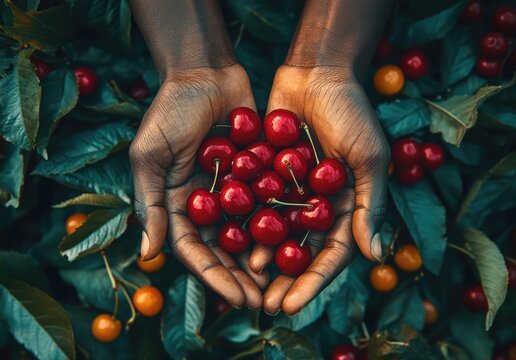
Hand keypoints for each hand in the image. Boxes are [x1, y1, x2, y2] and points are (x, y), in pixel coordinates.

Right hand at [129, 65, 267, 308]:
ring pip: (250, 234)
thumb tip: (148, 256)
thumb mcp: (150, 156)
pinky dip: (280, 224)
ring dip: (264, 260)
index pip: (195, 251)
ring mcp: (233, 191)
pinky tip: (299, 244)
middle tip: (266, 302)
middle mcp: (206, 204)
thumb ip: (149, 203)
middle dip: (243, 278)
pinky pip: (269, 203)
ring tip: (284, 282)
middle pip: (225, 250)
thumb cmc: (170, 111)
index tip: (238, 299)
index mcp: (177, 205)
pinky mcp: (257, 174)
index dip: (215, 277)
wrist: (204, 73)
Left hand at [250, 65, 389, 314]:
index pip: (330, 256)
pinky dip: (245, 227)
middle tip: (263, 308)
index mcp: (345, 207)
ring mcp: (291, 193)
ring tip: (245, 284)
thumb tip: (374, 255)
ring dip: (262, 262)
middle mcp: (317, 206)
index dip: (311, 283)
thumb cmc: (351, 112)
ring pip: (276, 236)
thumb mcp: (367, 157)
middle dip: (284, 282)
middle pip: (300, 254)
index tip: (291, 305)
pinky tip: (231, 246)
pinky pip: (256, 207)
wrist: (316, 74)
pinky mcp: (266, 176)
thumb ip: (369, 204)